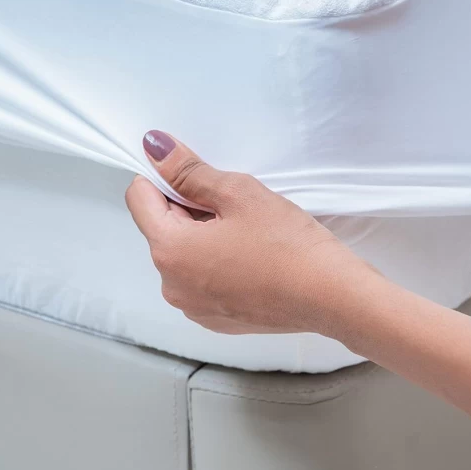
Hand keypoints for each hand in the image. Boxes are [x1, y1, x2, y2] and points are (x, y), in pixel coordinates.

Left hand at [125, 131, 380, 334]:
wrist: (331, 296)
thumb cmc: (287, 244)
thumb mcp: (238, 193)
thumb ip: (189, 171)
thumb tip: (156, 149)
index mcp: (169, 250)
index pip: (139, 199)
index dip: (164, 177)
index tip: (198, 174)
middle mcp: (171, 284)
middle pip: (162, 228)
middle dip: (189, 209)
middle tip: (235, 204)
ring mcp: (193, 307)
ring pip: (184, 254)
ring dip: (204, 236)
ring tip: (248, 233)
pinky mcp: (215, 320)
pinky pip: (201, 280)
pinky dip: (217, 264)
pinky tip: (252, 258)